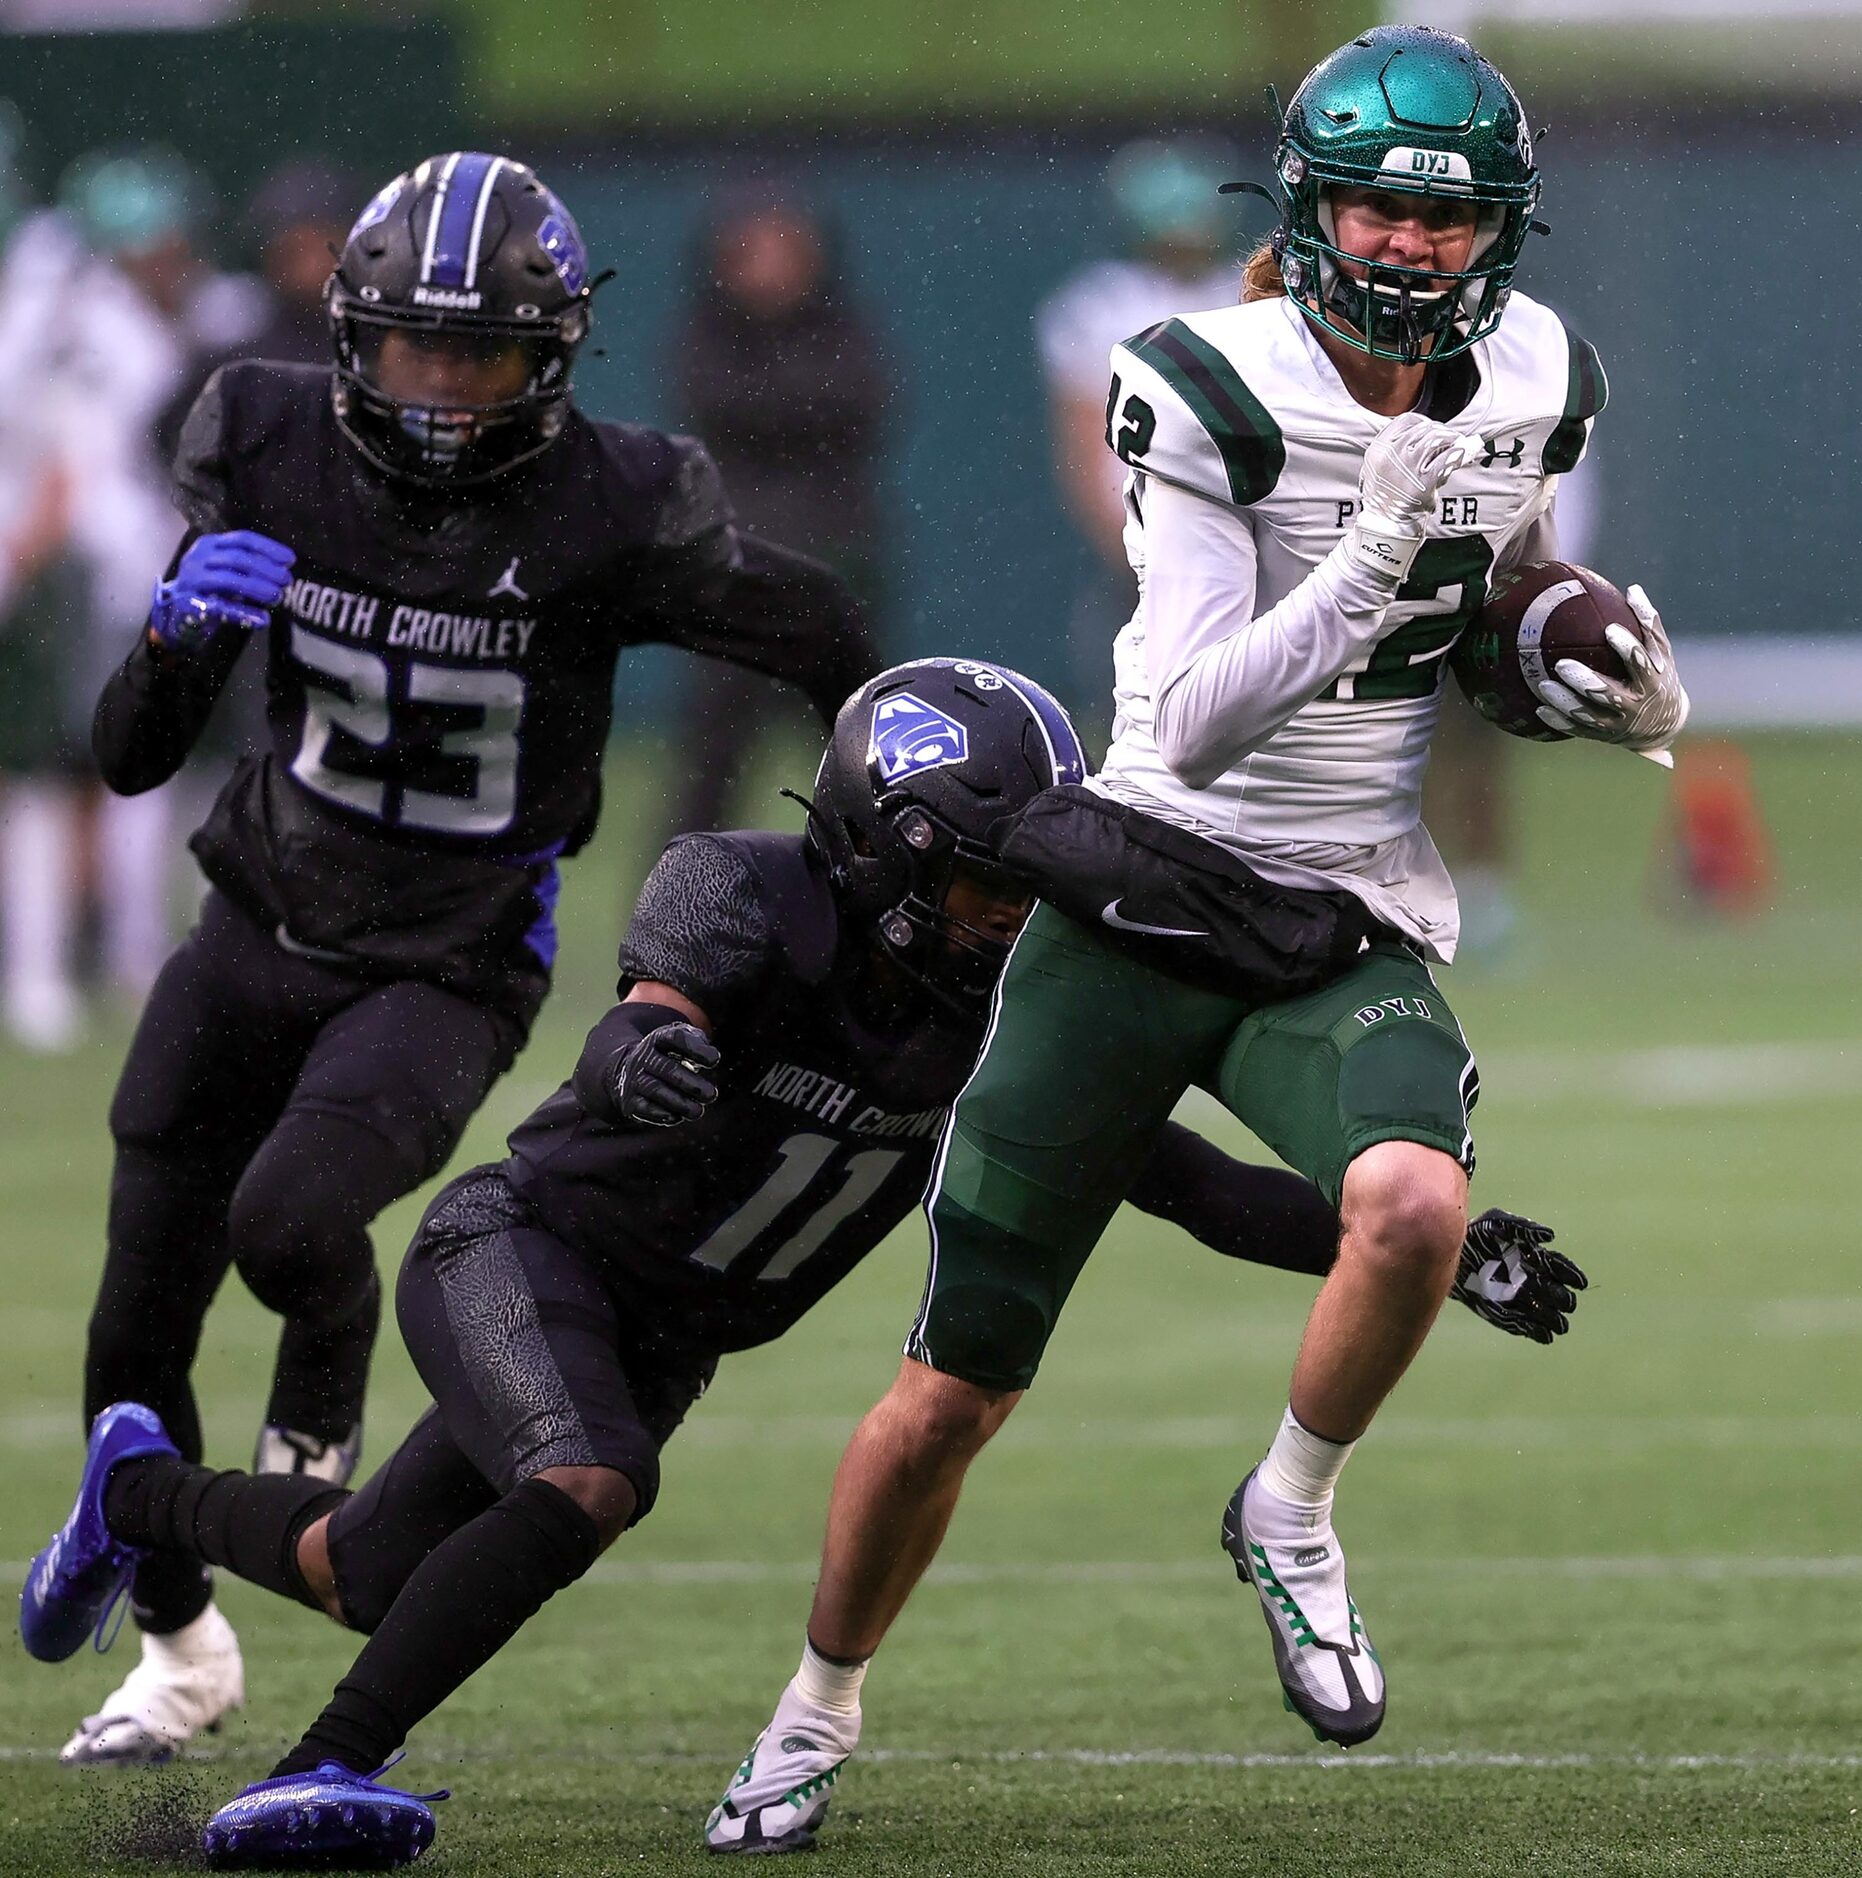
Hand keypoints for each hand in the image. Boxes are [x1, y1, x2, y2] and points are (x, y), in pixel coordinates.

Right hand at [149, 530, 295, 652]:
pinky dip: (244, 614)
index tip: (290, 559)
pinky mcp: (191, 604)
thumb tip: (283, 571)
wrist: (176, 612)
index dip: (268, 548)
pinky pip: (221, 608)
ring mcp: (192, 580)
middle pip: (238, 558)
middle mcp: (199, 557)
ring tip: (277, 596)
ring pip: (229, 579)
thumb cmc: (208, 588)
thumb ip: (250, 568)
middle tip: (286, 580)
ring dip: (257, 587)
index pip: (243, 539)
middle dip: (267, 568)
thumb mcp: (228, 571)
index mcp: (210, 544)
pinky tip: (263, 619)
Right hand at [606, 1021, 720, 1127]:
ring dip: (679, 1102)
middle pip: (667, 1068)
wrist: (630, 1072)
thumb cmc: (669, 1056)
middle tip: (711, 1095)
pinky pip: (643, 1108)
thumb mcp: (683, 1041)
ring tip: (697, 1111)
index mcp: (659, 1039)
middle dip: (691, 1083)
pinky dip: (661, 1114)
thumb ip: (698, 1041)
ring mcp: (634, 1079)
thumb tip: (712, 1056)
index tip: (714, 1060)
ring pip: (655, 1089)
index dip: (695, 1049)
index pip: (675, 1038)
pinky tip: (677, 1117)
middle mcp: (644, 1057)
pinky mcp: (629, 1100)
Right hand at [1344, 413, 1483, 582]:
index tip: (1433, 428)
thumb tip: (1431, 435)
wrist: (1385, 527)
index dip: (1424, 422)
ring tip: (1458, 445)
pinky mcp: (1423, 481)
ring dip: (1452, 439)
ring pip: (1437, 438)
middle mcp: (1391, 454)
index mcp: (1378, 449)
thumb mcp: (1379, 469)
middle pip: (1424, 428)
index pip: (1406, 420)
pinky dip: (1462, 451)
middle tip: (1450, 441)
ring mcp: (1407, 467)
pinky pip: (1448, 458)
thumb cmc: (1386, 499)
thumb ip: (1397, 450)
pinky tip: (1467, 451)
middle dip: (1441, 432)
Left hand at [1451, 1207, 1587, 1343]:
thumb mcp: (1499, 1223)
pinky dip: (1533, 1330)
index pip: (1559, 1267)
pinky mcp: (1499, 1311)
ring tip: (1560, 1326)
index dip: (1571, 1275)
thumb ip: (1524, 1228)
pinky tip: (1544, 1336)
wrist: (1449, 1252)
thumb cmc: (1476, 1233)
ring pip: (1540, 1311)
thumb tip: (1550, 1236)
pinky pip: (1519, 1323)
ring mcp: (1515, 1297)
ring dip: (1552, 1319)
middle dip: (1563, 1299)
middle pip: (1553, 1292)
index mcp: (1533, 1258)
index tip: (1580, 1283)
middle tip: (1566, 1303)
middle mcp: (1528, 1279)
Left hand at [1531, 584, 1688, 768]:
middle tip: (1561, 663)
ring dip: (1564, 701)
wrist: (1663, 724)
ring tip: (1542, 685)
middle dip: (1585, 681)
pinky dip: (1559, 720)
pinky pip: (1577, 728)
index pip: (1639, 662)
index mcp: (1652, 681)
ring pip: (1587, 714)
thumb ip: (1648, 624)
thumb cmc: (1659, 676)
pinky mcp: (1601, 735)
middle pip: (1608, 694)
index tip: (1608, 630)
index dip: (1625, 648)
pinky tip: (1539, 709)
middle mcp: (1634, 705)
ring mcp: (1617, 723)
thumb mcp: (1661, 652)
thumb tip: (1632, 588)